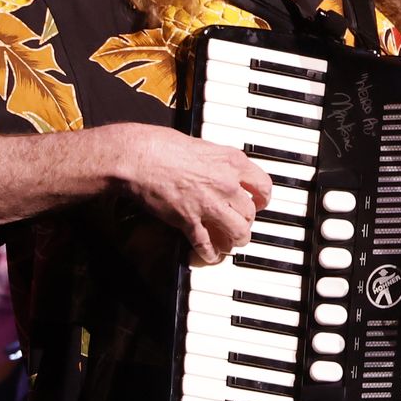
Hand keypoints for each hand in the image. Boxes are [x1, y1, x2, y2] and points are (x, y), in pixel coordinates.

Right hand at [109, 123, 271, 264]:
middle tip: (238, 223)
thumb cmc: (162, 146)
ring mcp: (209, 204)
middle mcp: (226, 184)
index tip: (257, 202)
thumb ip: (218, 161)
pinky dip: (211, 254)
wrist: (137, 157)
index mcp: (231, 162)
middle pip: (251, 213)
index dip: (262, 199)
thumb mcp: (201, 145)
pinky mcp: (189, 221)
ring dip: (235, 240)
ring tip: (230, 241)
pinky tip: (210, 255)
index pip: (263, 186)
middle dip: (246, 221)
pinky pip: (208, 245)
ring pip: (239, 233)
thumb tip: (225, 170)